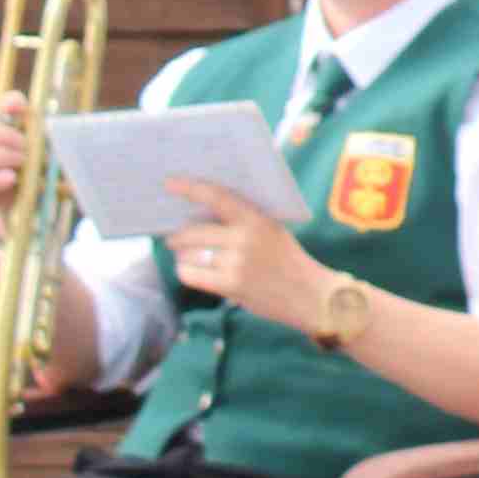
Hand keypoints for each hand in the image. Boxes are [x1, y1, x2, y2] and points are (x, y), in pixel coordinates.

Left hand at [167, 186, 328, 331]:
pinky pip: (192, 275)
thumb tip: (200, 215)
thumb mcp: (271, 230)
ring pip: (190, 255)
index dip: (191, 188)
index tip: (170, 183)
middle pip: (193, 232)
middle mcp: (245, 238)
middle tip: (172, 238)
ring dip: (183, 257)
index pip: (217, 197)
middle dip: (177, 237)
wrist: (308, 294)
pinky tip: (191, 271)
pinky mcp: (231, 285)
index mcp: (256, 219)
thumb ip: (242, 221)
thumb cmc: (286, 259)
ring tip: (186, 257)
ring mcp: (237, 263)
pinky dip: (186, 272)